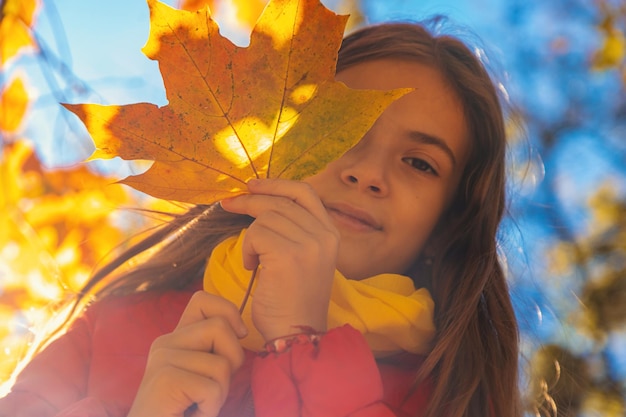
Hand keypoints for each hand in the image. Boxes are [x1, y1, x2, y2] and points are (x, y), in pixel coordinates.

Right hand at [127, 291, 246, 416]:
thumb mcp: (205, 372)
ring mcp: (162, 359)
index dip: (229, 312)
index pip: (202, 299)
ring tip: (198, 404)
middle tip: (212, 387)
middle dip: (233, 360)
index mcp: (176, 338)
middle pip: (220, 327)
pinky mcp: (164, 379)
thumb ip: (215, 349)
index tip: (239, 336)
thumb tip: (241, 330)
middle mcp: (165, 343)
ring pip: (222, 364)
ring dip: (220, 393)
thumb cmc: (186, 409)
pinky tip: (191, 413)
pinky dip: (211, 408)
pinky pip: (212, 389)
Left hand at [220, 178, 338, 340]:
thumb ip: (294, 230)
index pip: (305, 193)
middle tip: (227, 204)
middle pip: (279, 202)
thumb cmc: (292, 301)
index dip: (277, 184)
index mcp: (331, 233)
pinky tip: (252, 268)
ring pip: (264, 218)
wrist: (296, 335)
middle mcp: (324, 234)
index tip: (253, 185)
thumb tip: (261, 201)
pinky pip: (255, 234)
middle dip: (249, 202)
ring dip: (250, 238)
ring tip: (253, 261)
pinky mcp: (289, 254)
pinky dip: (247, 249)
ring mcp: (309, 243)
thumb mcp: (304, 258)